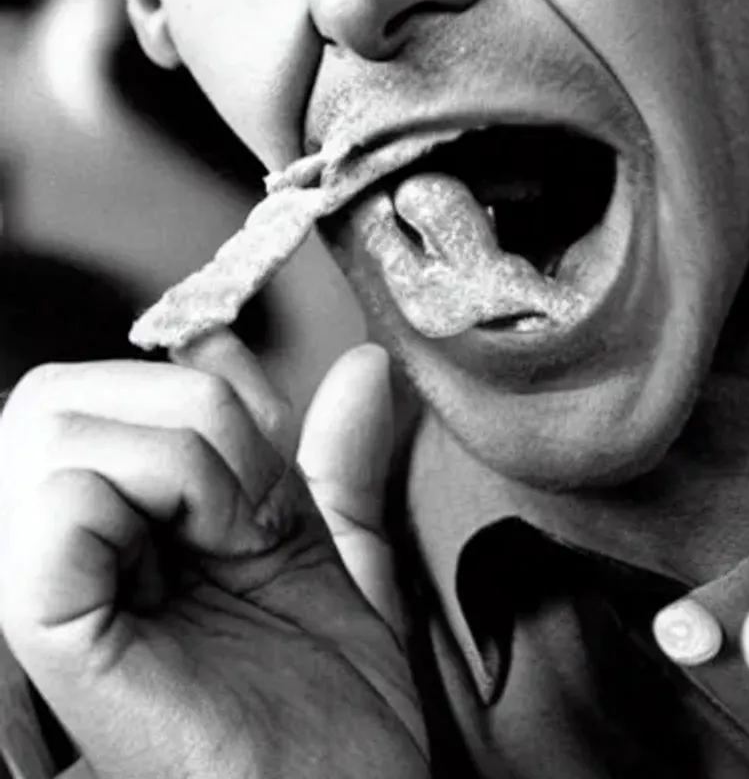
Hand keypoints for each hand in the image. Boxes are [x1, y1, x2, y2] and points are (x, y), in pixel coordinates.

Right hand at [0, 331, 427, 778]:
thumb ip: (335, 460)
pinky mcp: (46, 629)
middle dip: (191, 415)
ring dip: (189, 454)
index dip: (195, 391)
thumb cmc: (333, 727)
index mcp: (105, 542)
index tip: (267, 470)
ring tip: (237, 540)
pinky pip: (58, 503)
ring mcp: (42, 593)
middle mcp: (57, 561)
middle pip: (57, 395)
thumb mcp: (339, 560)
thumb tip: (364, 363)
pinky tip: (215, 549)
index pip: (89, 389)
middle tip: (254, 512)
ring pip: (55, 426)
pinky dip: (160, 487)